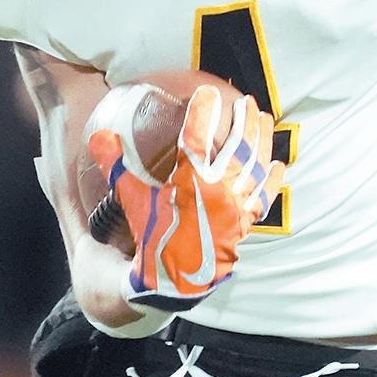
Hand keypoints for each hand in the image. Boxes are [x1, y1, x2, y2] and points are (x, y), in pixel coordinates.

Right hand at [88, 86, 284, 311]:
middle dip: (243, 121)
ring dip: (262, 141)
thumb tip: (97, 135)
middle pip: (238, 147)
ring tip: (265, 118)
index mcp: (189, 182)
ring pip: (255, 167)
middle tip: (246, 101)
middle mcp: (218, 192)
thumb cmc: (148, 240)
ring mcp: (235, 209)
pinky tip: (279, 164)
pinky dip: (272, 180)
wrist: (170, 284)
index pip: (198, 137)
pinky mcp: (244, 226)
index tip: (207, 91)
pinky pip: (263, 198)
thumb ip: (115, 167)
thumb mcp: (129, 202)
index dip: (203, 110)